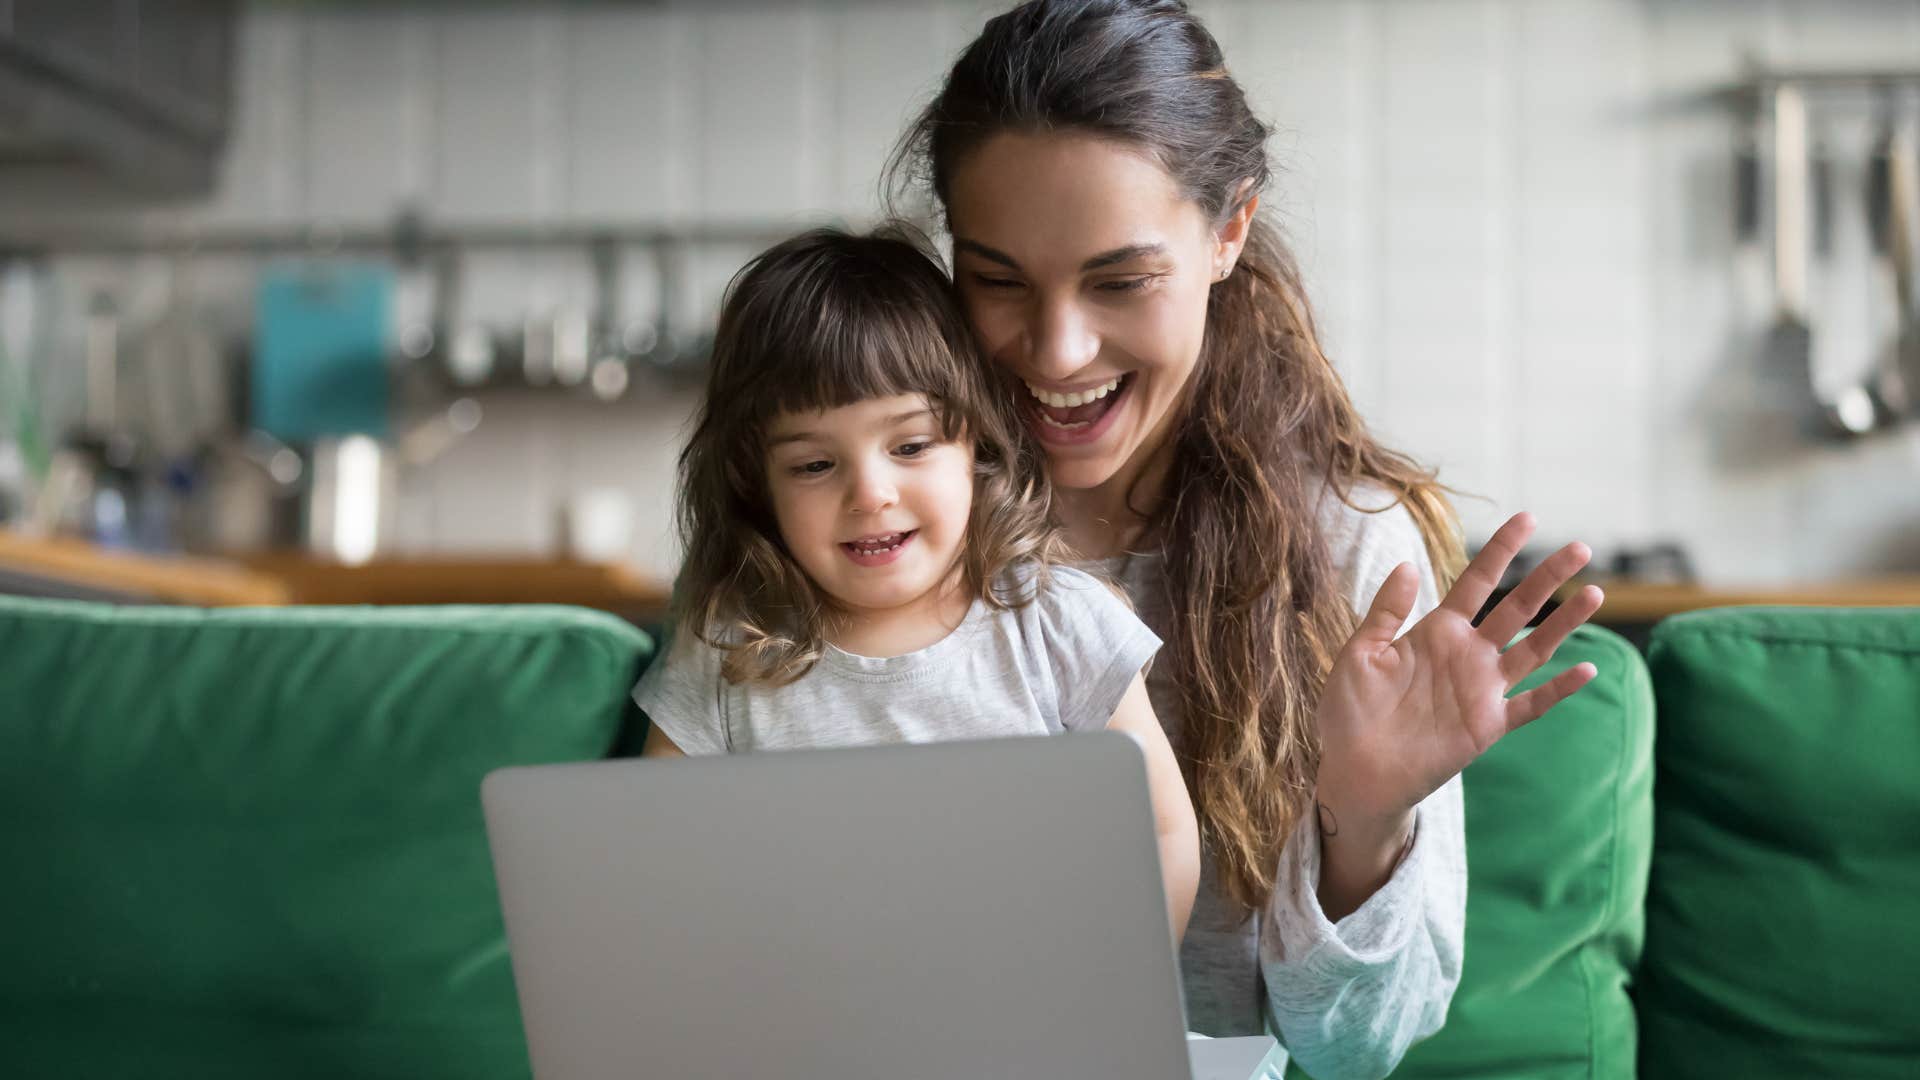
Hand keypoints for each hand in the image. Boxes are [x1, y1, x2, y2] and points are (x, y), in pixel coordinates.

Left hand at [1314, 512, 1604, 827]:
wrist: (1354, 770)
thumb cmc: (1350, 713)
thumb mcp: (1360, 653)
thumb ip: (1385, 612)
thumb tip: (1407, 564)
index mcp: (1436, 632)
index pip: (1476, 583)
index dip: (1500, 551)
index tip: (1527, 519)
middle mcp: (1466, 655)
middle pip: (1516, 609)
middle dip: (1547, 578)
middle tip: (1581, 548)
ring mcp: (1481, 690)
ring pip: (1534, 649)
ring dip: (1564, 624)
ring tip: (1594, 594)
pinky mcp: (1488, 726)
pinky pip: (1531, 705)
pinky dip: (1559, 689)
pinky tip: (1586, 669)